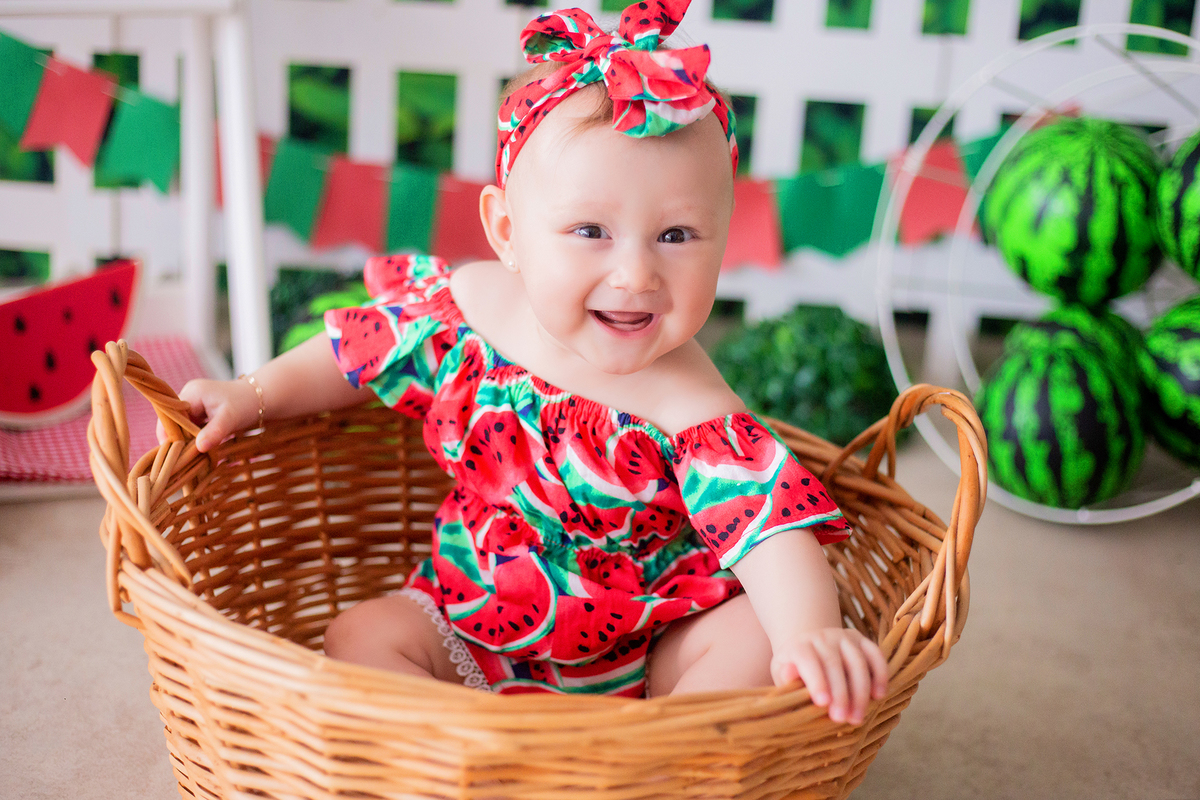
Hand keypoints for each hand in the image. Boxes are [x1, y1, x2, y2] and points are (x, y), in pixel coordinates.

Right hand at [155, 377, 257, 452]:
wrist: (261, 398)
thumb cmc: (246, 404)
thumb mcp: (230, 418)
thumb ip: (214, 432)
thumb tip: (199, 447)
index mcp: (192, 393)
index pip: (170, 415)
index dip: (168, 433)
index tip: (172, 453)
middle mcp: (190, 396)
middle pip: (174, 421)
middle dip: (177, 439)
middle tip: (179, 460)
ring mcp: (195, 404)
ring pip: (182, 426)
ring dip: (185, 441)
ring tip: (187, 459)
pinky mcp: (201, 412)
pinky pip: (191, 428)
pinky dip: (194, 439)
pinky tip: (196, 452)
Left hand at [770, 627, 888, 724]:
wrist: (810, 649)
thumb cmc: (795, 670)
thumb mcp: (783, 675)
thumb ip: (785, 678)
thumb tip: (788, 673)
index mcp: (799, 645)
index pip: (807, 660)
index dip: (816, 681)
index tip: (822, 704)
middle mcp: (822, 637)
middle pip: (834, 664)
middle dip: (840, 694)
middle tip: (841, 719)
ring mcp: (844, 637)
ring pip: (857, 662)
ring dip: (860, 691)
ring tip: (858, 718)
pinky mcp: (862, 640)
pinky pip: (876, 655)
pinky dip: (880, 674)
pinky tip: (879, 696)